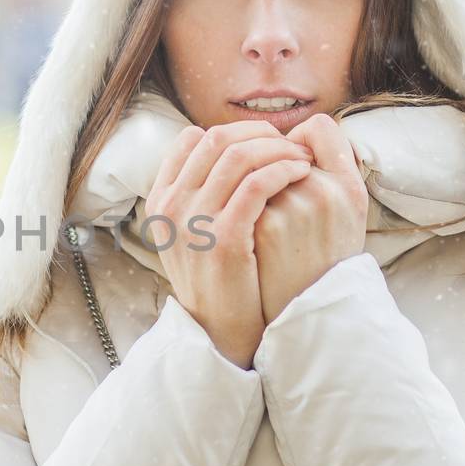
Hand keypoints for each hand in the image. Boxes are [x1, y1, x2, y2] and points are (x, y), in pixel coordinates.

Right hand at [146, 121, 315, 367]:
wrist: (219, 332)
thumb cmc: (218, 280)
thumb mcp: (189, 235)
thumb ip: (197, 196)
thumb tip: (227, 153)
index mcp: (161, 200)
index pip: (192, 140)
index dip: (233, 133)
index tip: (262, 142)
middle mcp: (172, 206)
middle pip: (216, 139)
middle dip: (259, 134)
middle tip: (289, 144)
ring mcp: (194, 222)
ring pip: (239, 156)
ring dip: (278, 149)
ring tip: (303, 159)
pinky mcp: (225, 239)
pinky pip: (257, 184)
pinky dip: (284, 170)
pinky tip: (302, 174)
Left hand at [253, 113, 368, 327]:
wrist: (303, 314)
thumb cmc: (322, 259)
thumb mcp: (347, 214)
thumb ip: (330, 170)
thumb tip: (295, 133)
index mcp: (350, 186)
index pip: (320, 128)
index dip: (297, 140)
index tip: (290, 162)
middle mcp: (323, 192)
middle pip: (277, 144)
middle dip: (266, 159)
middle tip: (265, 191)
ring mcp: (290, 208)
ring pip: (252, 164)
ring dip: (246, 177)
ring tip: (253, 208)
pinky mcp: (259, 226)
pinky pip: (235, 188)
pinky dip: (233, 197)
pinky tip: (239, 219)